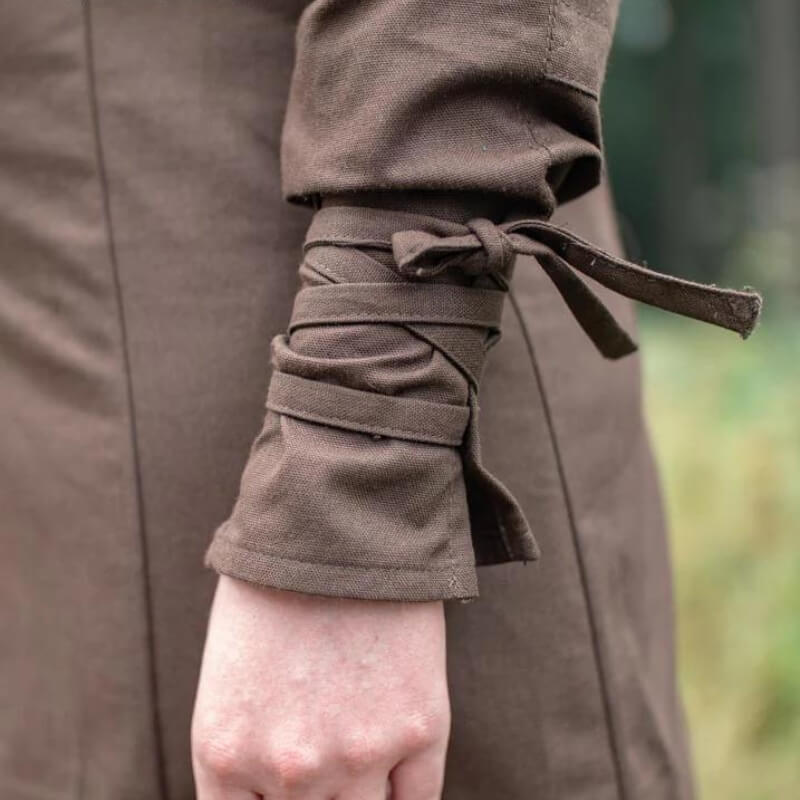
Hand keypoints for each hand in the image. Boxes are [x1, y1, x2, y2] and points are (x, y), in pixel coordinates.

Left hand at [192, 576, 449, 798]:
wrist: (341, 518)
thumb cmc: (276, 584)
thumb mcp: (231, 673)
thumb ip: (247, 749)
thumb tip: (276, 791)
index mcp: (224, 751)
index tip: (283, 790)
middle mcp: (289, 768)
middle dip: (312, 793)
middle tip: (326, 750)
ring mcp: (358, 752)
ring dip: (360, 791)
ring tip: (358, 745)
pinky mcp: (419, 726)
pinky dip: (405, 793)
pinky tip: (397, 761)